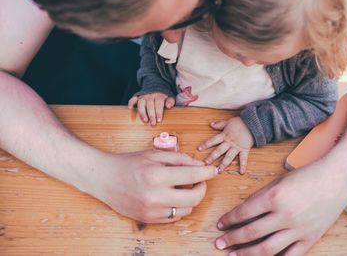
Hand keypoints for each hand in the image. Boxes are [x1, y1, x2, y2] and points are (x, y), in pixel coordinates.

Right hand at [90, 150, 216, 222]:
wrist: (104, 178)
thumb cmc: (128, 163)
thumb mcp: (154, 154)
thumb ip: (179, 158)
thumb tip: (200, 165)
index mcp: (156, 175)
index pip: (192, 175)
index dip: (207, 172)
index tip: (214, 170)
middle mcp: (154, 196)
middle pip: (194, 198)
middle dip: (202, 188)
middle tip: (200, 180)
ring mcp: (151, 210)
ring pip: (186, 210)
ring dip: (191, 198)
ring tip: (184, 187)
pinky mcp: (148, 219)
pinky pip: (174, 217)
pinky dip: (179, 207)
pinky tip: (173, 196)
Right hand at [128, 93, 174, 124]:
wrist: (156, 86)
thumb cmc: (163, 96)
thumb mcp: (170, 97)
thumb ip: (170, 101)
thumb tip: (168, 106)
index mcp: (159, 96)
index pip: (158, 104)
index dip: (159, 112)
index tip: (159, 120)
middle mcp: (150, 95)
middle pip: (150, 105)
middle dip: (151, 115)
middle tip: (153, 123)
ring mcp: (143, 96)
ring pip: (141, 103)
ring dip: (142, 112)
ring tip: (145, 120)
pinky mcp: (137, 96)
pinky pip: (133, 99)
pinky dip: (131, 103)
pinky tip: (130, 108)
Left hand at [198, 117, 253, 173]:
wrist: (253, 123)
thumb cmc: (240, 122)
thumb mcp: (228, 122)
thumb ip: (219, 125)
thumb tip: (211, 124)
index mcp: (224, 136)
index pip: (213, 140)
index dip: (206, 144)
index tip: (199, 149)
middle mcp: (229, 142)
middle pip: (219, 150)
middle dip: (212, 157)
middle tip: (205, 163)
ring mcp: (237, 147)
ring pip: (229, 156)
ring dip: (223, 164)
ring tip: (219, 171)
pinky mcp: (244, 149)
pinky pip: (244, 158)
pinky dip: (243, 165)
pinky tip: (242, 172)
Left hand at [215, 163, 346, 254]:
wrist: (336, 178)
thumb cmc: (306, 176)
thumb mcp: (278, 180)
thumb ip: (260, 196)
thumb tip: (243, 212)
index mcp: (273, 197)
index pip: (243, 213)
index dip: (228, 220)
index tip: (220, 225)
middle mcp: (284, 215)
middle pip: (251, 233)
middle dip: (232, 239)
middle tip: (220, 243)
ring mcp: (298, 229)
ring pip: (267, 249)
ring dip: (247, 254)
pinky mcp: (310, 238)